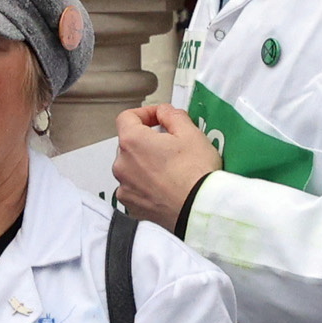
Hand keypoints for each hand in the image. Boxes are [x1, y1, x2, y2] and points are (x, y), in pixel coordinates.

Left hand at [113, 99, 223, 232]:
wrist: (200, 210)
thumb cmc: (196, 172)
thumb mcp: (191, 133)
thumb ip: (172, 115)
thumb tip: (163, 112)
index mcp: (132, 142)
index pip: (127, 117)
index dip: (145, 113)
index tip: (161, 118)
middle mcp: (121, 164)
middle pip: (129, 143)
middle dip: (147, 140)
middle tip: (172, 145)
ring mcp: (124, 187)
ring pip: (131, 167)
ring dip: (145, 163)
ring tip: (170, 169)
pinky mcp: (131, 206)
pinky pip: (134, 188)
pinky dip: (146, 185)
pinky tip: (165, 187)